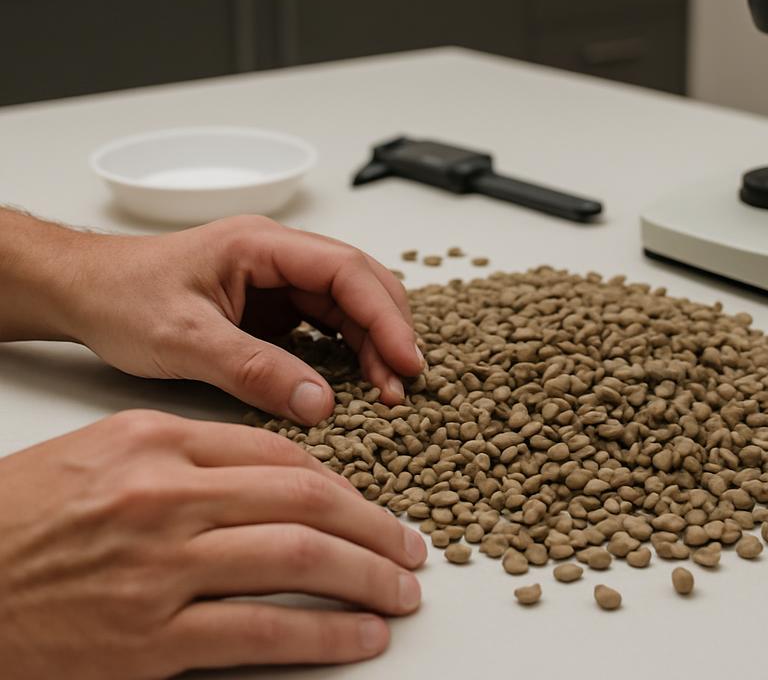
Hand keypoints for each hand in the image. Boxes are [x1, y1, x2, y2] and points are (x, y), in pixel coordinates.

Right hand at [0, 410, 426, 677]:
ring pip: (298, 562)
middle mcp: (167, 497)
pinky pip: (261, 634)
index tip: (369, 505)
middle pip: (305, 502)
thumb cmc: (20, 517)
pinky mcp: (148, 642)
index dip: (340, 482)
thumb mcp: (103, 452)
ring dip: (367, 576)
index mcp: (157, 442)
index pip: (279, 454)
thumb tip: (272, 473)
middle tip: (412, 544)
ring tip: (403, 590)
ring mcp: (160, 570)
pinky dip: (324, 635)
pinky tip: (361, 635)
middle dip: (374, 526)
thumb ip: (188, 452)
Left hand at [52, 214, 423, 423]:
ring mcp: (276, 279)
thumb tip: (321, 403)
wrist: (82, 291)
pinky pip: (324, 324)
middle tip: (403, 384)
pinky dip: (347, 352)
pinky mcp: (270, 305)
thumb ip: (253, 370)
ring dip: (372, 345)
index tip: (406, 360)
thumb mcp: (184, 340)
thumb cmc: (121, 297)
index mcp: (262, 245)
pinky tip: (356, 381)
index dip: (384, 316)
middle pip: (359, 283)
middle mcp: (278, 255)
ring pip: (347, 305)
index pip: (346, 270)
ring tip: (386, 392)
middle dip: (388, 331)